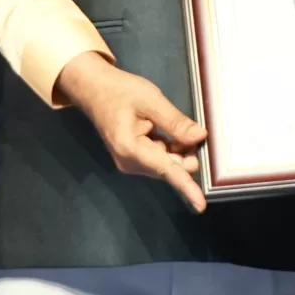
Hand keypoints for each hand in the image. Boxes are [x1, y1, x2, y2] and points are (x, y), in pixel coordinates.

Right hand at [55, 52, 206, 210]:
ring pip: (167, 163)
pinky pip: (161, 158)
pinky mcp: (135, 157)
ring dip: (180, 150)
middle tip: (196, 130)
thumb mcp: (150, 100)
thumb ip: (175, 122)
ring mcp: (131, 161)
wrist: (93, 89)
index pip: (166, 171)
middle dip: (187, 155)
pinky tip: (174, 132)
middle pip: (170, 168)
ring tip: (181, 126)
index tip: (201, 205)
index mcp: (131, 149)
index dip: (187, 187)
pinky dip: (172, 147)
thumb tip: (200, 138)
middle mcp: (130, 162)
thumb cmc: (118, 90)